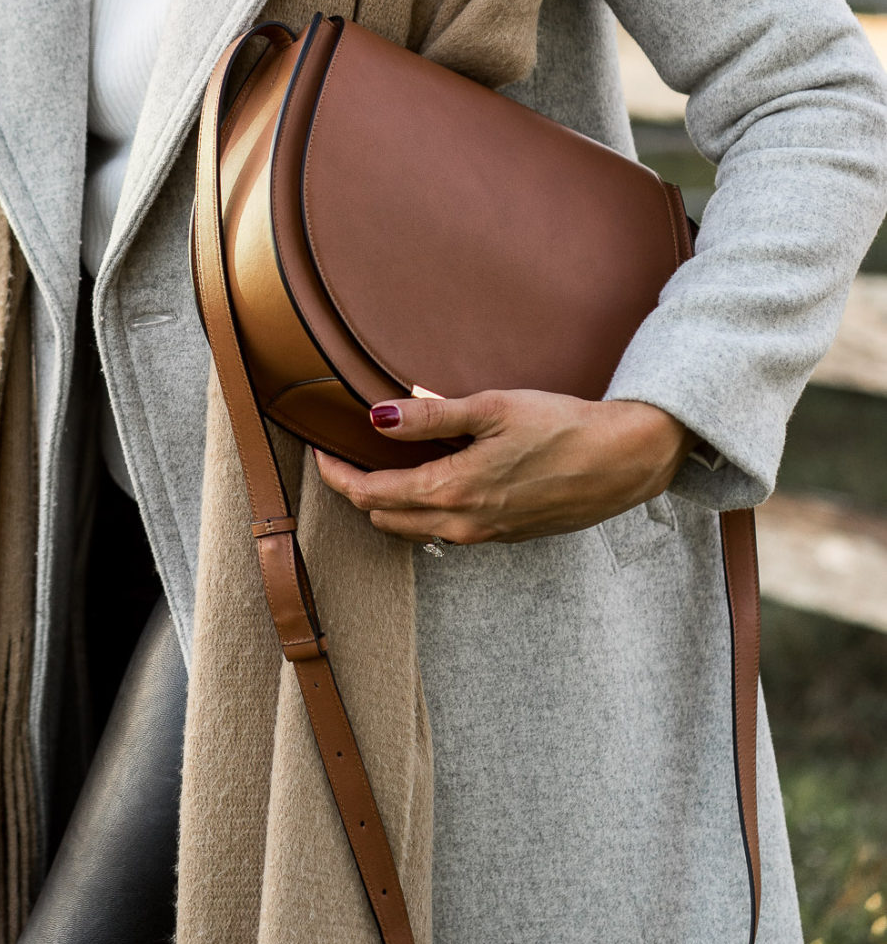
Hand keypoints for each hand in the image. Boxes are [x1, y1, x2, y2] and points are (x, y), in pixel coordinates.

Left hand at [312, 390, 690, 546]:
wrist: (623, 461)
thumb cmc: (561, 426)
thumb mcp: (491, 408)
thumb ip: (430, 417)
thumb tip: (375, 418)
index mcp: (452, 492)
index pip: (369, 495)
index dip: (337, 475)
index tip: (320, 451)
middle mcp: (462, 524)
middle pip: (383, 517)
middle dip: (356, 490)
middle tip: (343, 455)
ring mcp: (484, 535)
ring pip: (413, 529)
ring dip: (387, 503)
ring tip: (379, 466)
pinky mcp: (504, 535)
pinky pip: (445, 530)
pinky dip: (422, 509)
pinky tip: (430, 479)